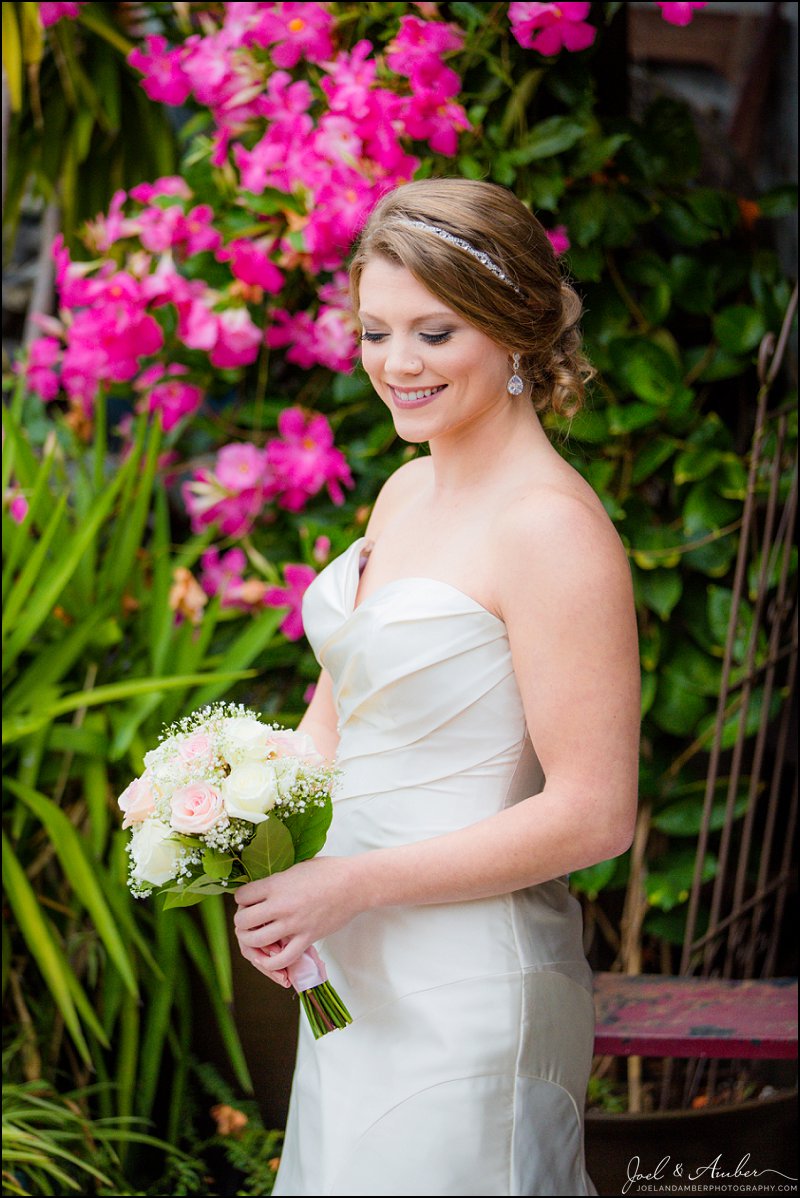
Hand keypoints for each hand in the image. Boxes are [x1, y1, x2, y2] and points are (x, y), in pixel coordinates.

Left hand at [233, 856, 358, 980]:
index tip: (248, 901)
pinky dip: (272, 962)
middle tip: (250, 921)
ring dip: (252, 942)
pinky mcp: (307, 938)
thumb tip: (260, 892)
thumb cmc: (328, 871)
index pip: (241, 897)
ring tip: (258, 938)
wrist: (354, 884)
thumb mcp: (296, 868)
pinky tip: (271, 957)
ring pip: (257, 941)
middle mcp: (281, 905)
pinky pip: (282, 959)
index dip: (241, 900)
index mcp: (276, 884)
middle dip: (242, 922)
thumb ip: (276, 882)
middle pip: (243, 921)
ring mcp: (294, 924)